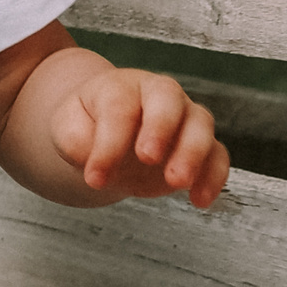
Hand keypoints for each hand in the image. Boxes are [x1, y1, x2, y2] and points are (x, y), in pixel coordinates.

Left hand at [52, 66, 229, 208]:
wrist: (108, 131)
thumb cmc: (87, 125)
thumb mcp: (68, 128)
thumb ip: (76, 139)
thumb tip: (95, 157)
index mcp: (121, 86)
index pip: (118, 108)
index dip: (108, 144)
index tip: (94, 179)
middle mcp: (158, 94)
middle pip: (168, 99)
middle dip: (160, 128)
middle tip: (147, 159)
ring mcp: (184, 117)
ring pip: (200, 124)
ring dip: (192, 153)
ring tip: (176, 182)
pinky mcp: (200, 146)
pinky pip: (218, 154)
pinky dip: (214, 176)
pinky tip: (200, 200)